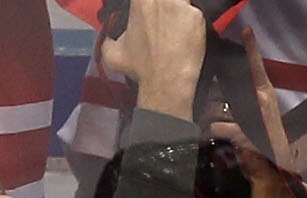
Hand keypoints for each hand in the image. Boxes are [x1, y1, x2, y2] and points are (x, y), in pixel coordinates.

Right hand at [101, 0, 207, 115]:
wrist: (166, 82)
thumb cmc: (142, 68)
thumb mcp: (112, 54)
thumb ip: (109, 40)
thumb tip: (109, 40)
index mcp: (140, 0)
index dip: (149, 5)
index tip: (150, 14)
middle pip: (164, 0)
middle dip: (164, 7)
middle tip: (163, 20)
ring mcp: (181, 6)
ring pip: (180, 0)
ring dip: (178, 10)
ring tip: (175, 27)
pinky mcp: (197, 18)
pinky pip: (195, 14)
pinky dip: (192, 24)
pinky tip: (187, 37)